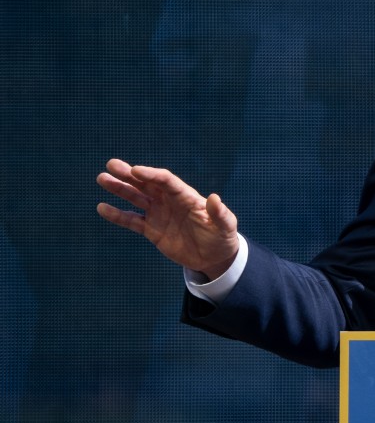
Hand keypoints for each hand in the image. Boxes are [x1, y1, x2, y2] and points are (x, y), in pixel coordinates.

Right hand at [96, 158, 239, 279]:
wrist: (214, 257)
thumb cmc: (222, 237)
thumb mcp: (225, 226)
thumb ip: (220, 213)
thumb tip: (215, 198)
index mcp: (186, 197)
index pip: (166, 181)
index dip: (151, 174)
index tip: (135, 170)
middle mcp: (170, 202)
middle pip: (147, 184)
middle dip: (130, 174)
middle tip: (112, 165)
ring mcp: (159, 214)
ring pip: (136, 198)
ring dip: (120, 188)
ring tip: (102, 178)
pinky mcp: (152, 230)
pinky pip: (132, 220)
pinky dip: (117, 215)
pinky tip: (102, 208)